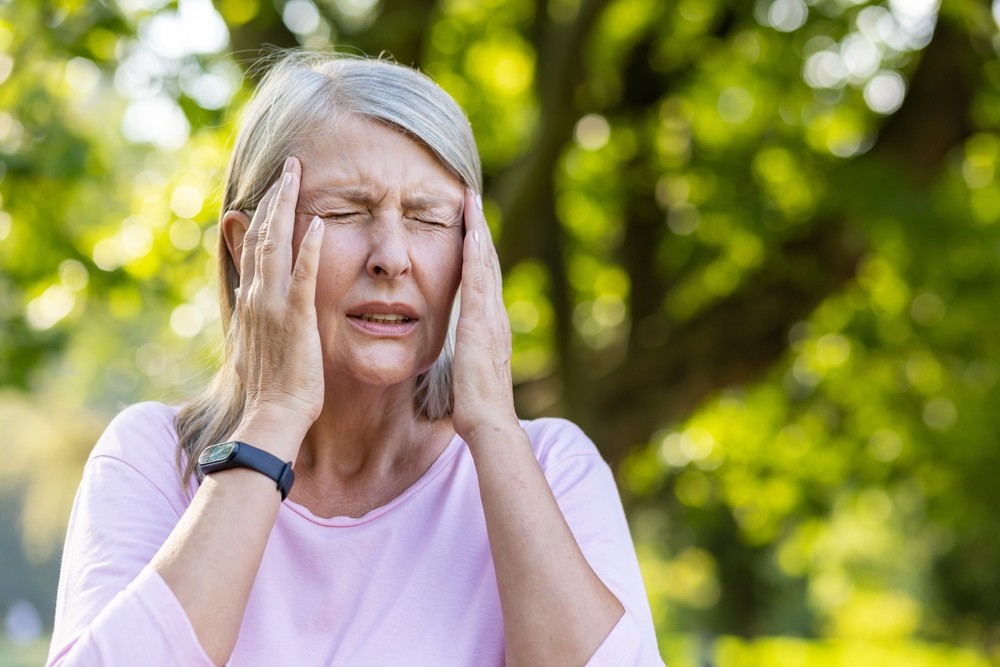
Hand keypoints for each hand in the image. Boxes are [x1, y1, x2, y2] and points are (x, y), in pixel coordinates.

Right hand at [233, 157, 325, 444]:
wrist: (274, 415)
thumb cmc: (273, 386)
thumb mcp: (260, 343)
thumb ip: (259, 315)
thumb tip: (253, 295)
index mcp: (252, 300)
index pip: (254, 246)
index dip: (263, 214)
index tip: (274, 190)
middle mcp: (256, 295)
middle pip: (262, 233)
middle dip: (275, 196)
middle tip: (289, 166)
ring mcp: (273, 304)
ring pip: (276, 243)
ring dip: (287, 206)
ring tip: (297, 175)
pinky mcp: (296, 317)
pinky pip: (303, 275)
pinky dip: (309, 247)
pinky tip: (319, 223)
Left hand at [451, 189, 518, 444]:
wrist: (489, 422)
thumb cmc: (476, 406)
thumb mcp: (468, 373)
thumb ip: (466, 357)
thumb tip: (461, 356)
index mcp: (489, 327)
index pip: (483, 280)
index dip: (477, 252)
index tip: (469, 226)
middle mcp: (495, 316)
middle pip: (488, 263)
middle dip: (480, 230)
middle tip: (472, 199)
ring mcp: (491, 317)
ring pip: (486, 264)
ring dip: (478, 231)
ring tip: (471, 202)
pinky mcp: (481, 322)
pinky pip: (479, 279)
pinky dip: (476, 253)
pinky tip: (470, 231)